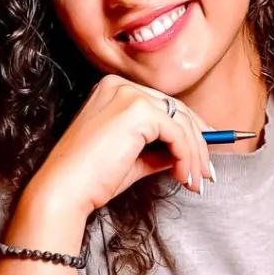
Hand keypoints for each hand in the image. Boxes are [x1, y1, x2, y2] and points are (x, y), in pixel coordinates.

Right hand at [28, 75, 213, 214]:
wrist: (65, 189)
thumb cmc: (92, 178)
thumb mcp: (134, 159)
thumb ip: (160, 150)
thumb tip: (188, 154)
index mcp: (114, 90)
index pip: (164, 105)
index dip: (190, 129)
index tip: (204, 152)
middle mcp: (121, 86)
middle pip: (177, 110)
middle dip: (199, 143)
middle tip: (207, 171)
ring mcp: (129, 95)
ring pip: (181, 123)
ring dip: (195, 155)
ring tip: (196, 181)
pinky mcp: (137, 111)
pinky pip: (177, 133)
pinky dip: (187, 156)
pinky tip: (183, 176)